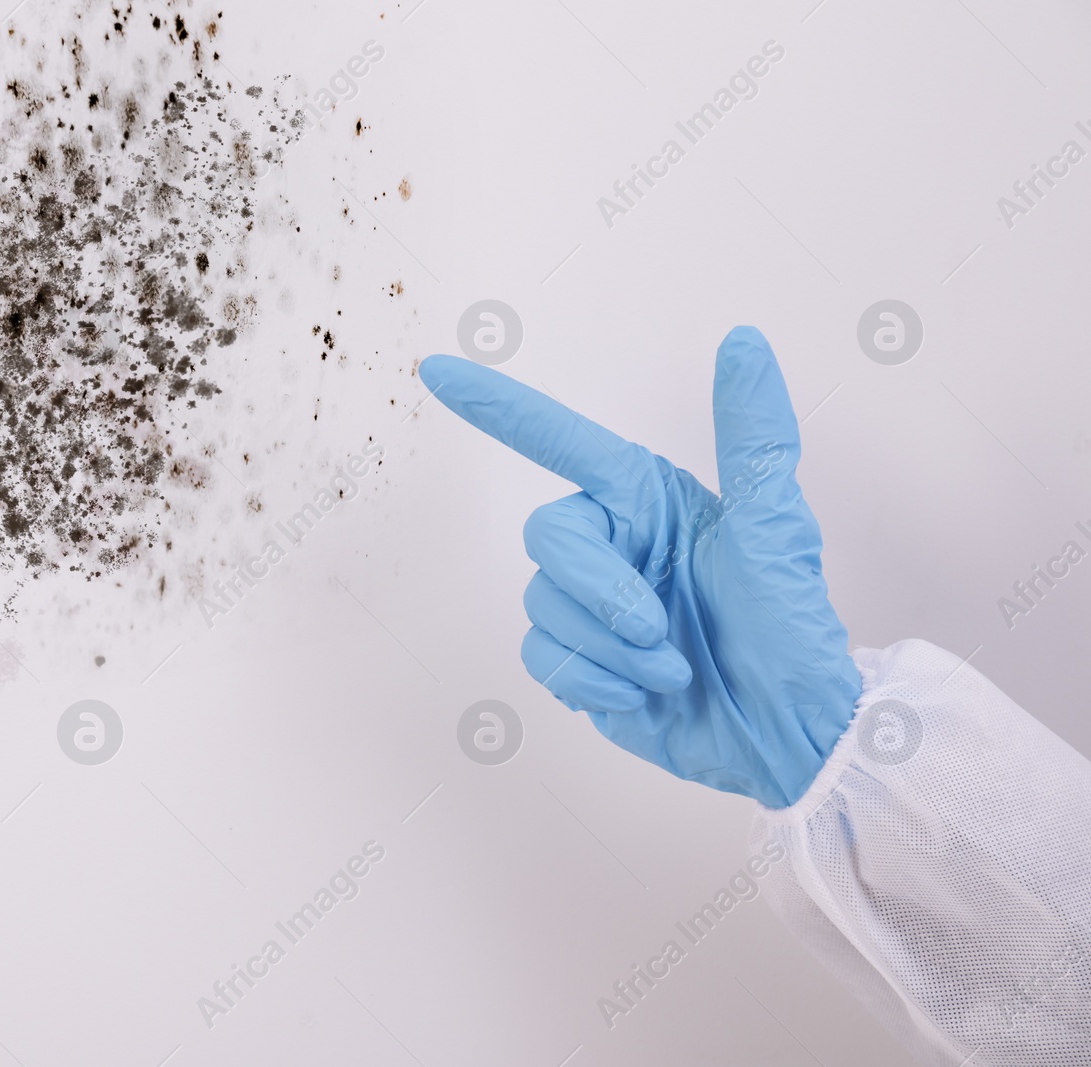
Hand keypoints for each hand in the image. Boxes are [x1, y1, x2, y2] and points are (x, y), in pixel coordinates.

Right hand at [420, 326, 861, 808]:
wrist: (786, 732)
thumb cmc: (789, 625)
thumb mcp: (777, 526)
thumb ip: (754, 434)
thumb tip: (745, 341)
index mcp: (644, 498)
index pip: (557, 439)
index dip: (497, 407)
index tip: (440, 371)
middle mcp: (609, 542)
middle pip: (546, 536)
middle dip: (598, 590)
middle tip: (657, 628)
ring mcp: (588, 605)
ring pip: (541, 604)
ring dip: (609, 647)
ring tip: (670, 668)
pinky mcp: (577, 662)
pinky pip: (542, 657)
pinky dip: (592, 681)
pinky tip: (642, 693)